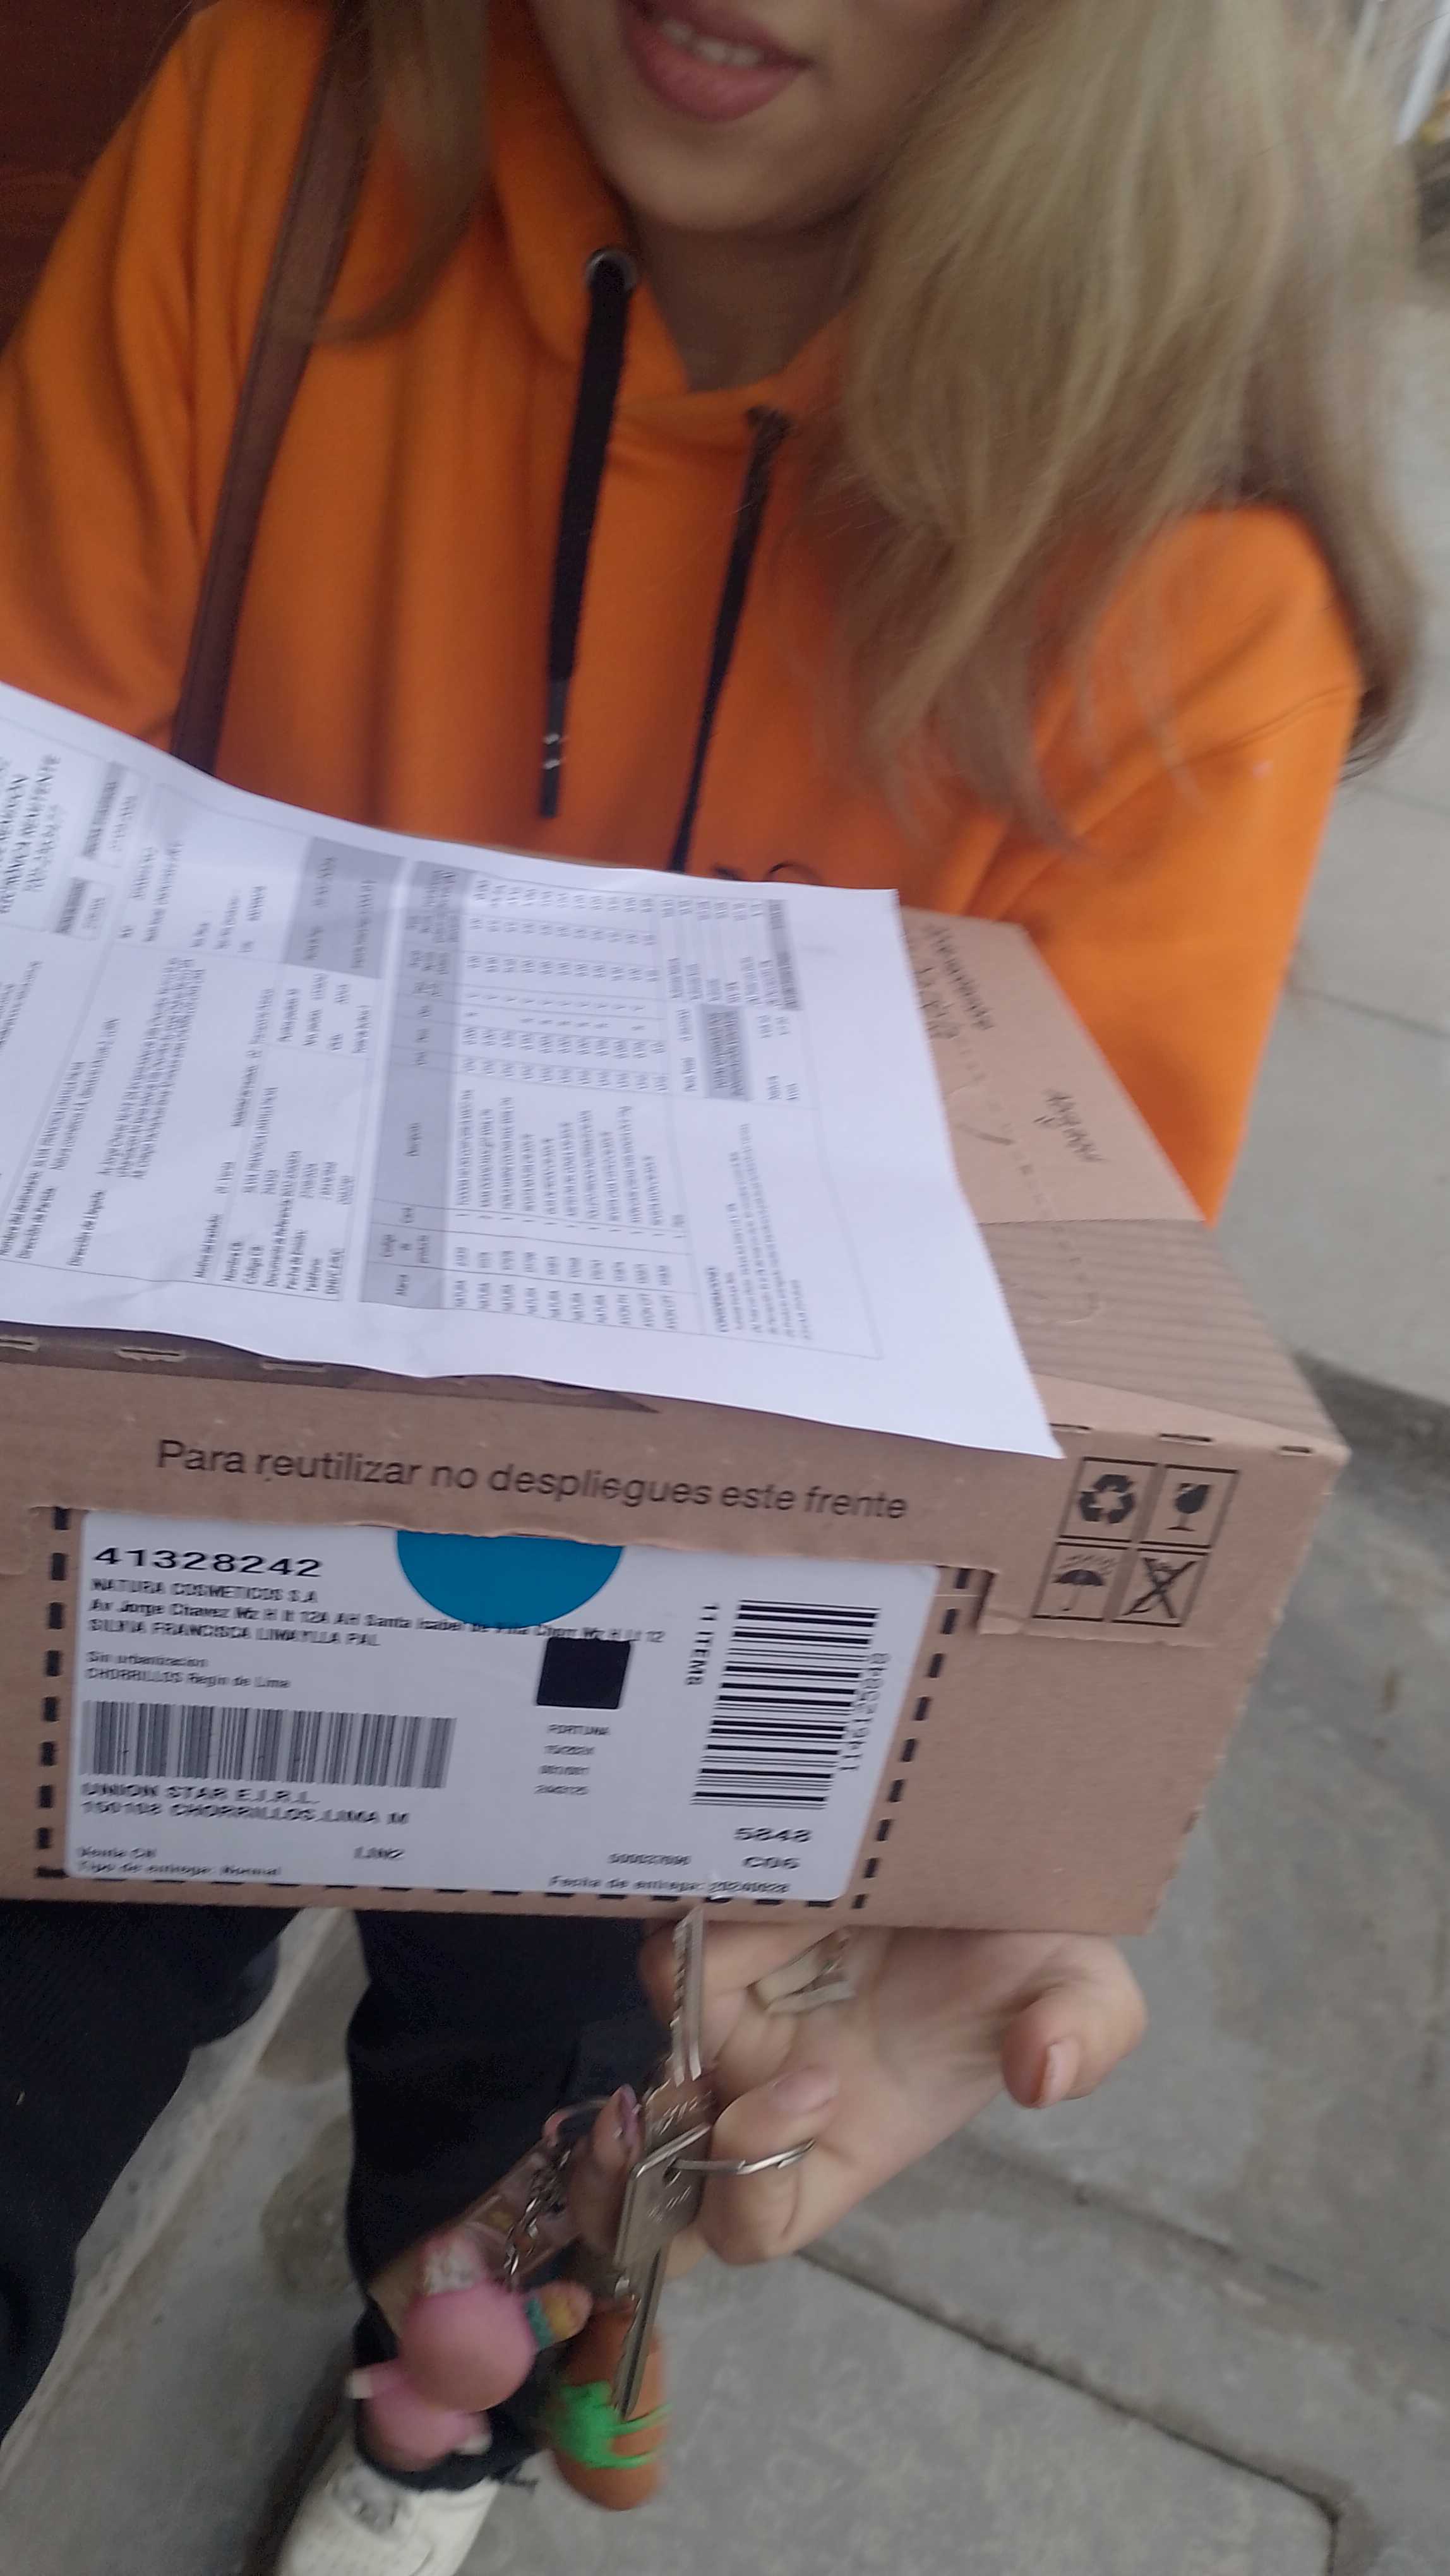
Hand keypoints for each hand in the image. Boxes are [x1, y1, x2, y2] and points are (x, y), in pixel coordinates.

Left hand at [573, 1924, 1143, 2268]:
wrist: (989, 1840)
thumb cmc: (1031, 1940)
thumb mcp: (1083, 1988)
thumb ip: (1084, 2035)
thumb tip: (1043, 2074)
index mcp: (842, 2138)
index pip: (755, 2223)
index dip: (752, 2186)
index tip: (813, 2088)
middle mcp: (765, 2090)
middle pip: (650, 2185)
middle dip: (617, 2176)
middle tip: (637, 2116)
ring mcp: (727, 2016)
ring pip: (637, 2050)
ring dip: (651, 2018)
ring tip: (685, 1953)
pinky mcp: (710, 1936)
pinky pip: (659, 1954)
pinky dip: (670, 1931)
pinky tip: (703, 1888)